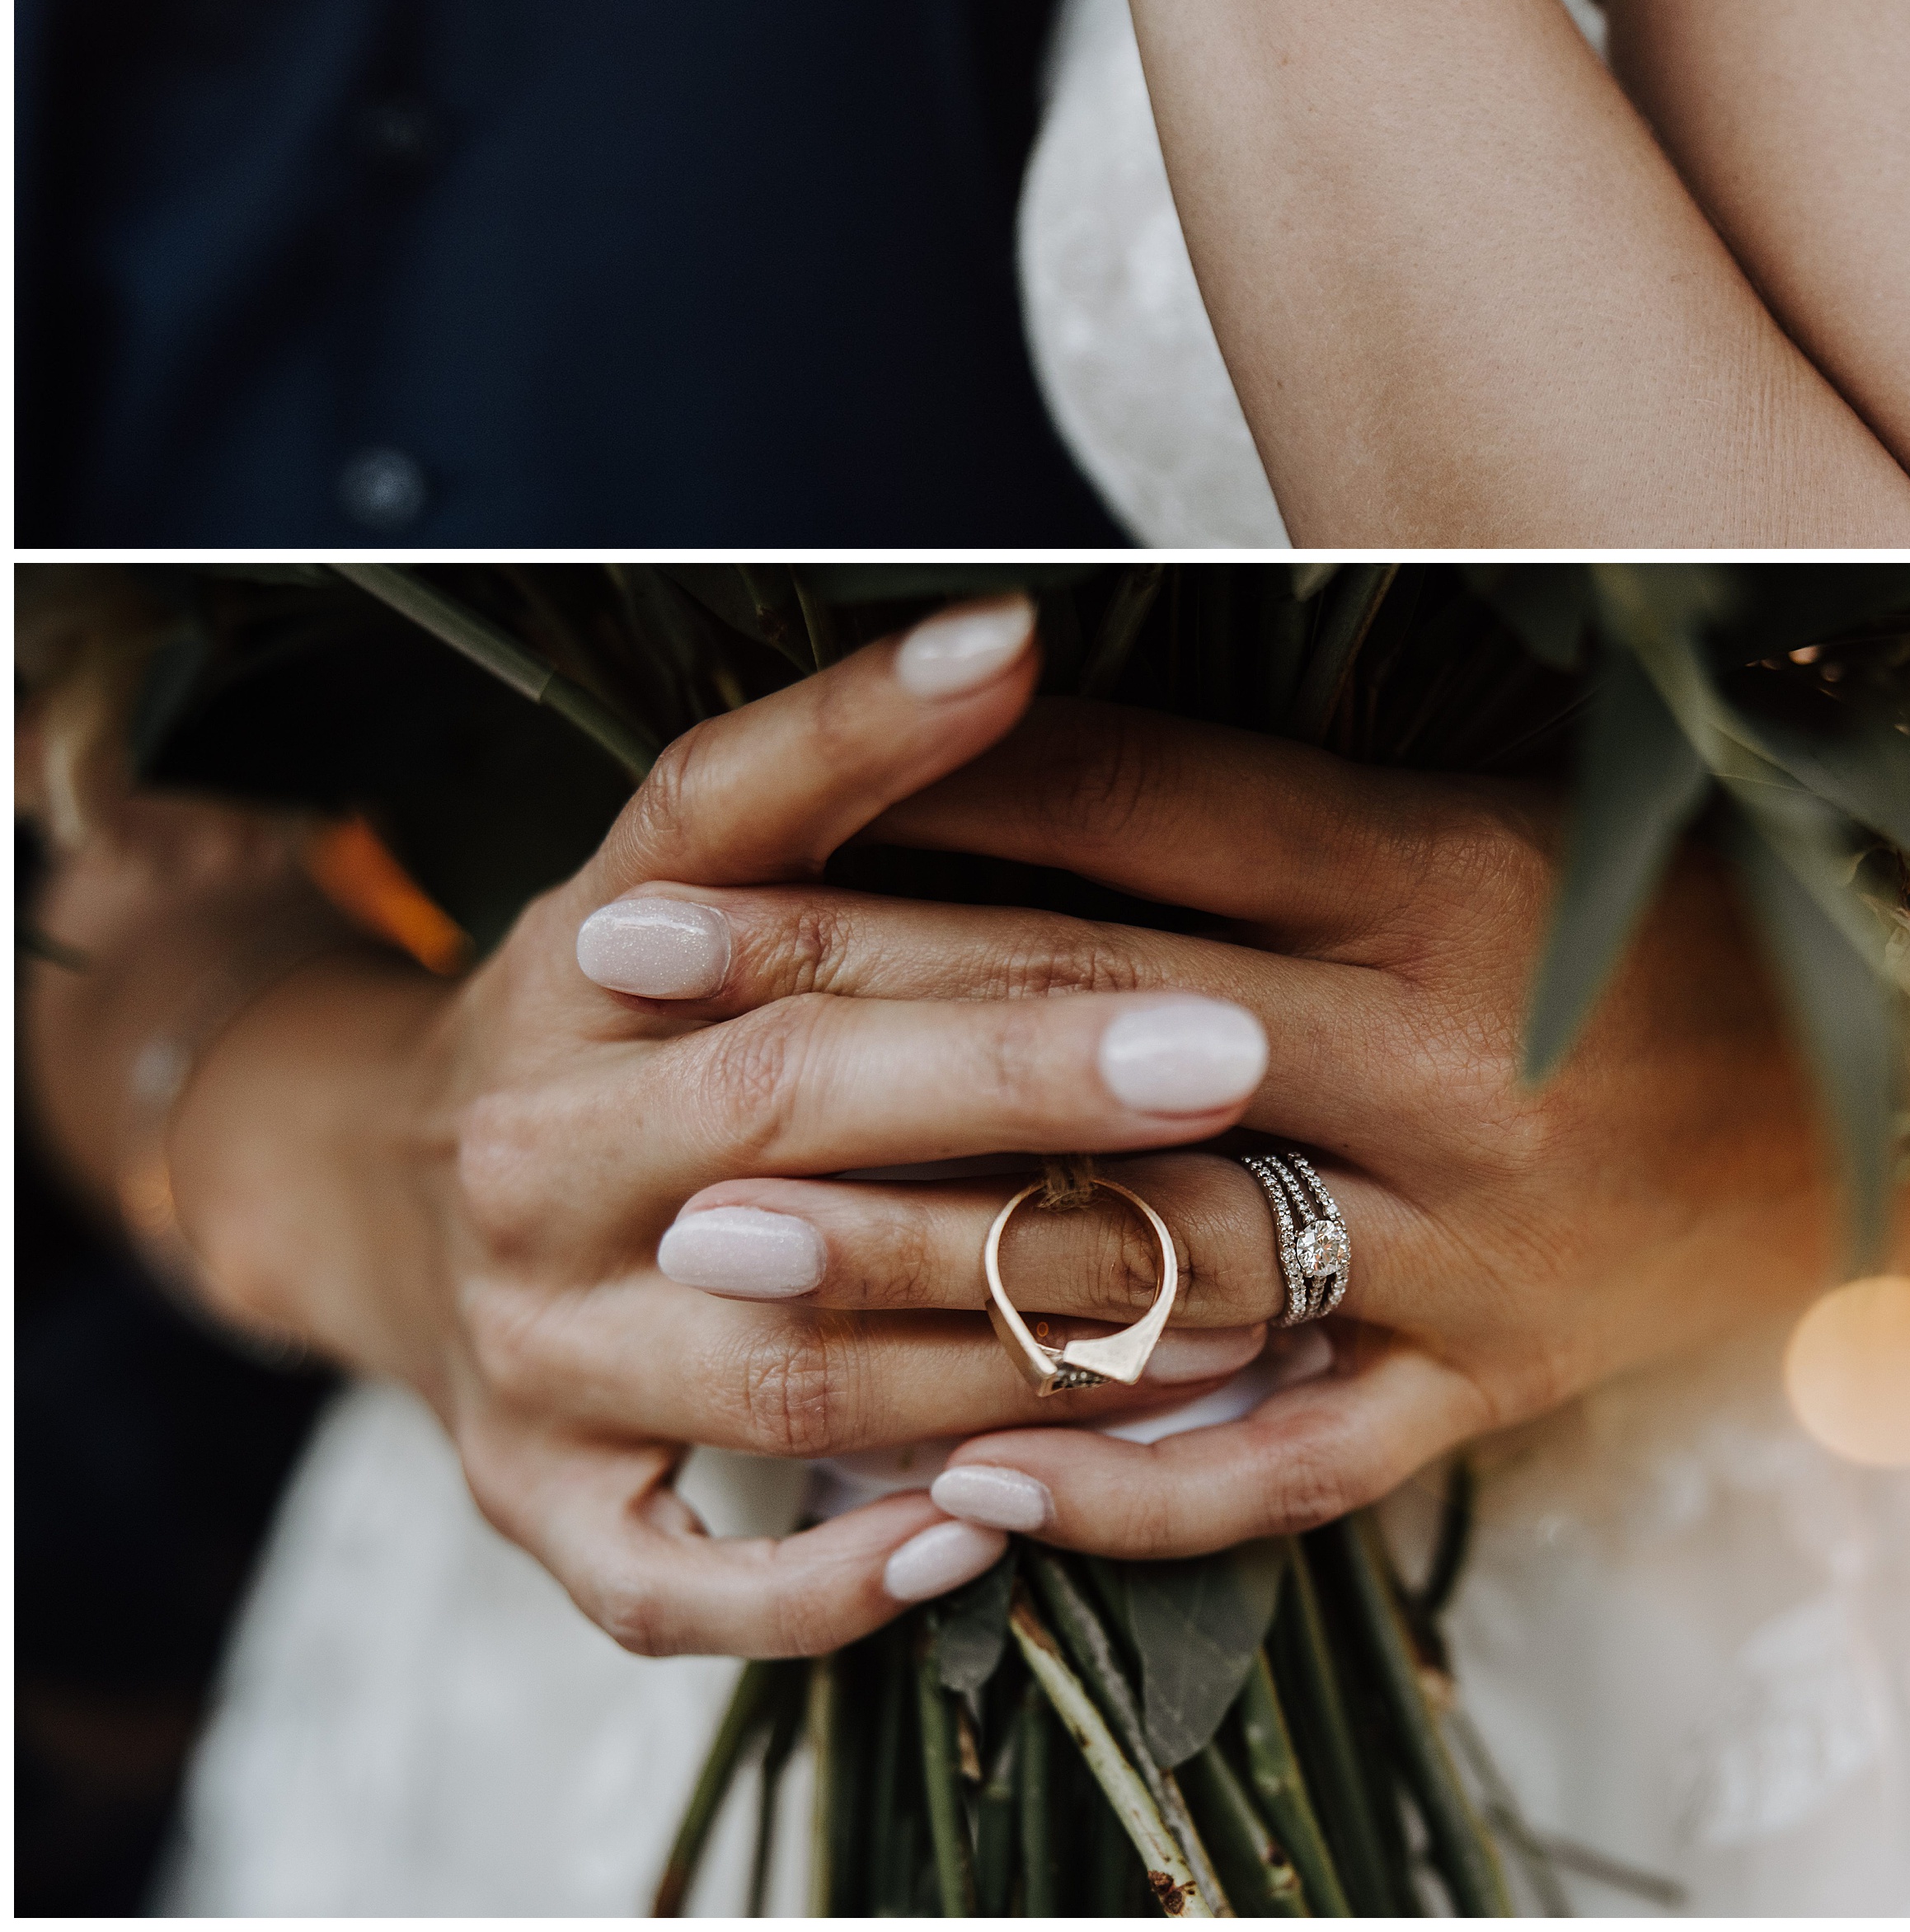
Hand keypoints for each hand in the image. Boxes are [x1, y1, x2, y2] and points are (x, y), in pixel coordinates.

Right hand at [117, 608, 1270, 1660]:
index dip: (900, 784)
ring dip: (1005, 1352)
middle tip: (1229, 1059)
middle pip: (792, 1114)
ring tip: (1213, 1315)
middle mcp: (531, 1153)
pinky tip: (982, 1536)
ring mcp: (527, 1348)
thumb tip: (1015, 635)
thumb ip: (839, 761)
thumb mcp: (679, 861)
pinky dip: (834, 1579)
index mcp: (573, 959)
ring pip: (787, 1366)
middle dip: (1024, 1085)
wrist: (371, 1190)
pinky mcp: (529, 1506)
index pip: (746, 865)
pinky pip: (687, 1583)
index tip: (1070, 731)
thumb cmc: (609, 1012)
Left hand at [705, 700, 1855, 1563]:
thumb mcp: (1471, 808)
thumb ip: (1250, 804)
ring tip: (706, 1245)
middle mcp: (1433, 1055)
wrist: (1887, 1083)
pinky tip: (953, 1492)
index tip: (691, 825)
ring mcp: (1460, 1243)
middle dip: (829, 1004)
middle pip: (1081, 1019)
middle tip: (618, 994)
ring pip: (1144, 1253)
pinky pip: (1281, 1457)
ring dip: (906, 1254)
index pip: (1117, 828)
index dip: (897, 804)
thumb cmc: (1653, 914)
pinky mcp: (1489, 1391)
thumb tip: (992, 730)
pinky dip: (1117, 1482)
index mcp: (1427, 874)